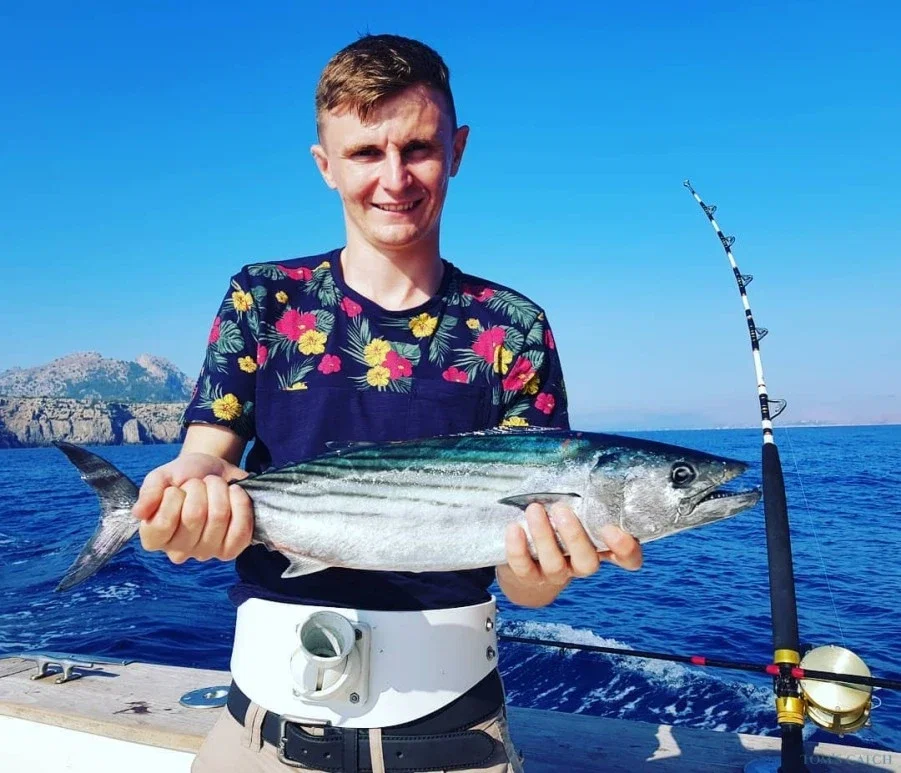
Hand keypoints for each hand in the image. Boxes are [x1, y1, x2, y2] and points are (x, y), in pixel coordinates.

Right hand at [132, 452, 253, 563]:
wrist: (214, 470)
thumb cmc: (184, 476)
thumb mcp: (162, 476)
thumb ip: (149, 491)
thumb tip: (139, 513)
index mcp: (155, 537)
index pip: (161, 524)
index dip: (172, 497)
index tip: (176, 488)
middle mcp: (179, 551)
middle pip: (193, 517)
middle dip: (198, 488)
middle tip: (199, 483)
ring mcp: (207, 552)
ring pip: (219, 518)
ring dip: (219, 490)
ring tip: (215, 486)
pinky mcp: (231, 549)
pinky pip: (241, 530)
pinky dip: (240, 503)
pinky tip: (234, 493)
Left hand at [497, 502, 642, 606]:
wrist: (525, 564)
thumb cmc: (554, 524)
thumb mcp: (570, 510)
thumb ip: (576, 490)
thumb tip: (569, 448)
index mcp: (599, 548)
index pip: (627, 558)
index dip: (625, 549)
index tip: (611, 529)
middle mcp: (580, 564)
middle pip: (588, 562)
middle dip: (575, 536)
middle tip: (562, 509)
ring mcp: (555, 574)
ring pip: (554, 564)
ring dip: (544, 536)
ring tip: (534, 509)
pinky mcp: (529, 578)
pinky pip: (524, 568)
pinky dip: (518, 549)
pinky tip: (514, 528)